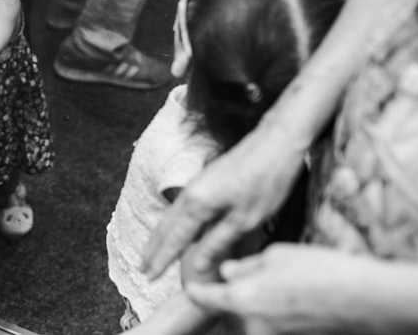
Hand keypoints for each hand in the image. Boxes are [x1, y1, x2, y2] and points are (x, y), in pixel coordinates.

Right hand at [142, 121, 305, 279]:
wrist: (275, 141)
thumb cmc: (266, 180)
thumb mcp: (246, 219)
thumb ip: (218, 243)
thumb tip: (196, 266)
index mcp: (198, 204)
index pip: (174, 239)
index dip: (161, 260)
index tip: (149, 277)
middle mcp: (191, 193)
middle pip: (164, 226)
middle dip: (152, 249)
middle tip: (141, 270)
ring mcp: (196, 185)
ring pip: (170, 216)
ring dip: (158, 236)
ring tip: (150, 253)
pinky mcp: (205, 181)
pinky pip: (179, 208)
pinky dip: (171, 224)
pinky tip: (173, 230)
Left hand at [187, 244, 373, 333]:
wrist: (365, 299)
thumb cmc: (322, 271)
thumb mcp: (277, 255)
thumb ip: (246, 266)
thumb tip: (228, 271)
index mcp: (243, 299)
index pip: (203, 299)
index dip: (196, 291)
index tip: (191, 288)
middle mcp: (254, 324)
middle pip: (228, 313)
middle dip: (229, 298)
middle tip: (243, 279)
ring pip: (249, 321)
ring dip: (252, 306)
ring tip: (276, 286)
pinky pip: (270, 326)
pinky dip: (271, 313)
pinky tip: (289, 297)